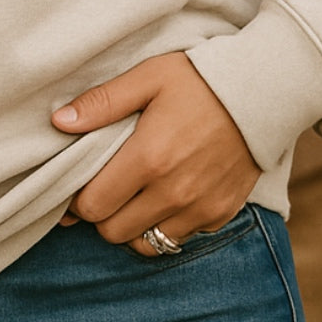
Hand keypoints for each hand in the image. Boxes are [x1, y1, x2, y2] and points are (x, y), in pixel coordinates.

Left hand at [51, 51, 259, 256]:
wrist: (262, 91)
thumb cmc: (198, 79)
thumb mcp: (147, 78)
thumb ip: (102, 103)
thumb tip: (59, 122)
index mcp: (148, 159)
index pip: (93, 206)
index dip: (78, 199)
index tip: (79, 185)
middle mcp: (172, 192)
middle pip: (113, 232)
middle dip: (102, 214)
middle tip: (106, 188)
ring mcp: (199, 208)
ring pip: (146, 244)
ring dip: (132, 226)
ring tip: (134, 196)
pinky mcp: (219, 214)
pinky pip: (180, 238)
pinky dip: (166, 226)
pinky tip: (166, 196)